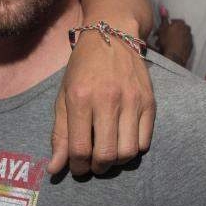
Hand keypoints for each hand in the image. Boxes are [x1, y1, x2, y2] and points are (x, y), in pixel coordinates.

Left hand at [48, 31, 154, 175]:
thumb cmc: (82, 69)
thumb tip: (55, 169)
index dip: (77, 167)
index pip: (80, 149)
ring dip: (116, 161)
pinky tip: (123, 141)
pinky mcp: (150, 102)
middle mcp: (108, 100)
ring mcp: (132, 101)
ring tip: (108, 154)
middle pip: (106, 155)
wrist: (113, 36)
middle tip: (93, 164)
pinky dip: (133, 149)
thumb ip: (60, 134)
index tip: (76, 168)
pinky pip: (145, 142)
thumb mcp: (63, 97)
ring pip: (128, 152)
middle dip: (97, 168)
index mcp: (80, 98)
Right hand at [157, 6, 192, 66]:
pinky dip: (178, 45)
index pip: (173, 21)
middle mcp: (188, 29)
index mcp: (181, 23)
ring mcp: (190, 38)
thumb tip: (163, 7)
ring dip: (173, 39)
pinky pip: (183, 43)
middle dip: (169, 33)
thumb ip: (163, 17)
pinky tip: (171, 49)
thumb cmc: (167, 41)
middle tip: (161, 39)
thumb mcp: (162, 28)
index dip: (166, 26)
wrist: (174, 56)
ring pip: (180, 36)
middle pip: (177, 29)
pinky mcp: (190, 47)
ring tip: (164, 45)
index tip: (161, 31)